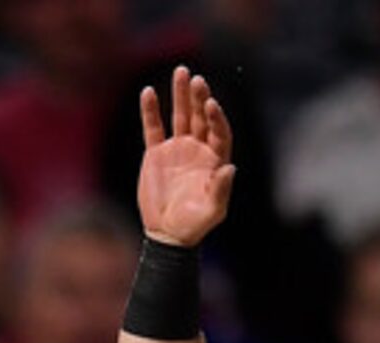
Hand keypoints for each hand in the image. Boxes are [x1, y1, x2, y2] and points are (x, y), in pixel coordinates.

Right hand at [136, 65, 234, 248]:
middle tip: (196, 79)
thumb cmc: (194, 225)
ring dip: (180, 95)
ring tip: (180, 71)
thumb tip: (230, 168)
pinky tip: (149, 92)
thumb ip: (221, 190)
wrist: (167, 234)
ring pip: (180, 116)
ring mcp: (177, 149)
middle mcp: (198, 150)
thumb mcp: (213, 211)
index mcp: (215, 160)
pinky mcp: (156, 153)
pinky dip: (151, 111)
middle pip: (201, 117)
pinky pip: (153, 127)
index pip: (219, 131)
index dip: (216, 117)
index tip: (211, 104)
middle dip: (199, 98)